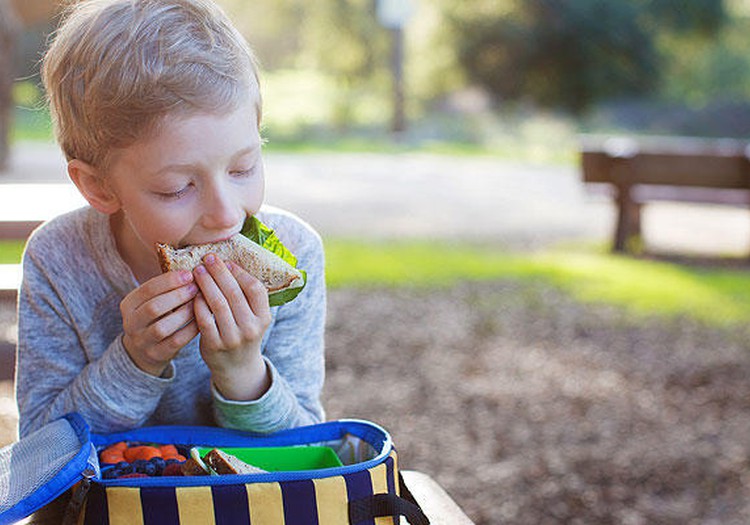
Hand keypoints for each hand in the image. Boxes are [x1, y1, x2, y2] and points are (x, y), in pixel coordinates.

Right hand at [120, 271, 199, 375]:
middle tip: (196, 287)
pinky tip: (202, 319)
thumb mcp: (151, 301)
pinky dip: (190, 329)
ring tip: (199, 302)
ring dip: (184, 313)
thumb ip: (164, 287)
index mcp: (128, 304)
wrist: (144, 351)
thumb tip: (192, 268)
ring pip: (163, 327)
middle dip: (177, 295)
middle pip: (154, 307)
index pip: (147, 289)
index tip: (189, 273)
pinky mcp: (156, 354)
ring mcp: (142, 341)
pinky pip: (176, 341)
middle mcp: (131, 323)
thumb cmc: (155, 317)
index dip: (169, 281)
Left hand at [193, 254, 271, 400]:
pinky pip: (204, 319)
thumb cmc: (243, 333)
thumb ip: (247, 296)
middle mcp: (251, 328)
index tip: (226, 262)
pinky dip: (197, 303)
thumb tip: (229, 264)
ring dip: (206, 284)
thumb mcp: (255, 317)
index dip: (240, 272)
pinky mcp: (214, 345)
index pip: (255, 288)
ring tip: (197, 271)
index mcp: (264, 317)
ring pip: (217, 304)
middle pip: (234, 293)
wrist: (237, 367)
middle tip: (208, 259)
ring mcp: (233, 338)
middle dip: (219, 272)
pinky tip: (193, 293)